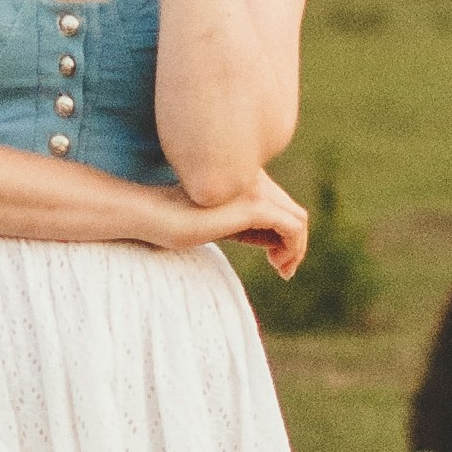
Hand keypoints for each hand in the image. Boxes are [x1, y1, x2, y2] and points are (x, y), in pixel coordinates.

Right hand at [164, 170, 307, 277]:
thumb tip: (276, 244)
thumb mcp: (219, 225)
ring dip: (296, 250)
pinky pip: (292, 227)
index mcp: (245, 179)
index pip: (280, 207)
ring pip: (298, 219)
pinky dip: (293, 248)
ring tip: (281, 270)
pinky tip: (277, 264)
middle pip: (293, 212)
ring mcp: (255, 191)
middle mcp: (254, 179)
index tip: (275, 262)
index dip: (285, 238)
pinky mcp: (253, 206)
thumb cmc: (176, 222)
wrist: (153, 214)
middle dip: (295, 246)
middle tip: (283, 272)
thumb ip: (245, 227)